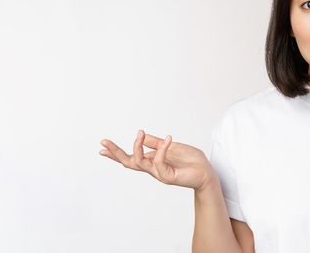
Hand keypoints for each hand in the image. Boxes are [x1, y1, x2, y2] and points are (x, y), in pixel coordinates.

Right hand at [99, 130, 216, 189]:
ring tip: (139, 133)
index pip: (131, 158)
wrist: (206, 172)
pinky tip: (168, 138)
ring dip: (137, 147)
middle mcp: (153, 169)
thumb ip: (157, 143)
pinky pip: (159, 162)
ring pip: (140, 163)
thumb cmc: (191, 161)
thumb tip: (142, 135)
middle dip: (116, 153)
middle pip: (129, 162)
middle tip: (104, 143)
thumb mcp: (172, 147)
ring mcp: (160, 173)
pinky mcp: (169, 176)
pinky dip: (162, 150)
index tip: (102, 147)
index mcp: (152, 161)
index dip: (116, 153)